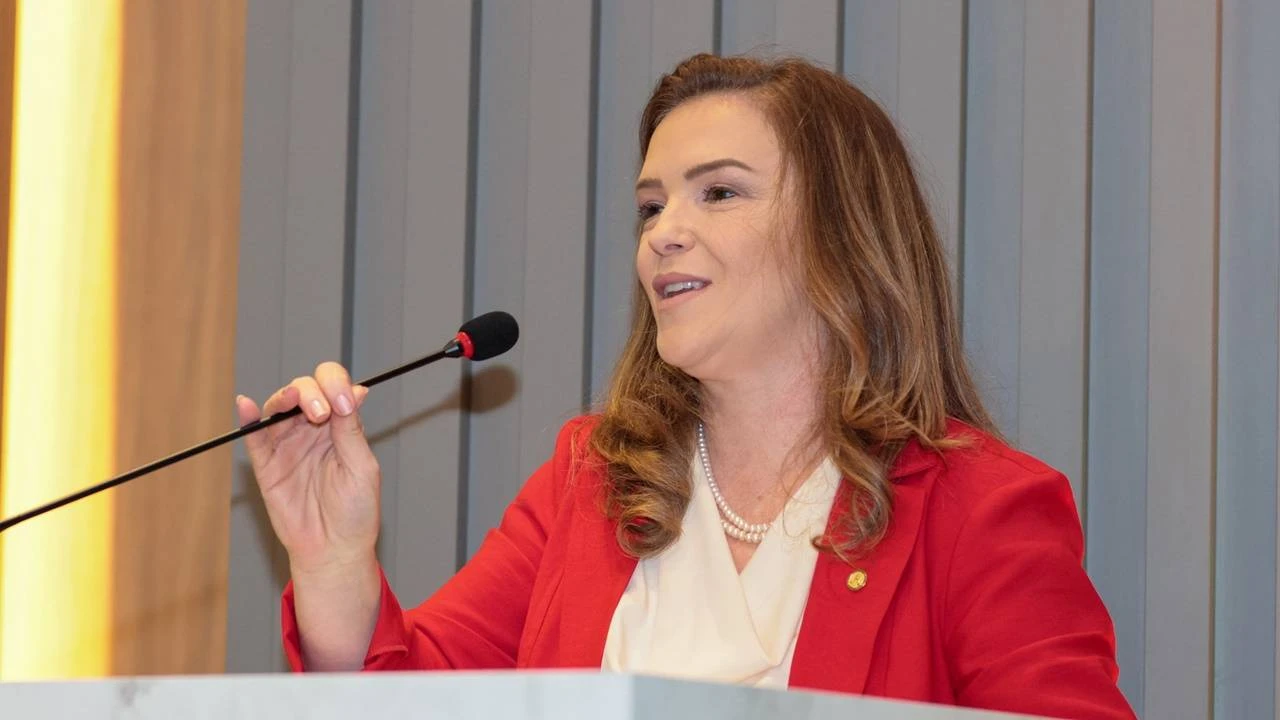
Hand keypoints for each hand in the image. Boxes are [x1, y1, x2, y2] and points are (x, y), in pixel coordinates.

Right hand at [237, 362, 378, 575]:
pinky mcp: (267, 465)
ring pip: (278, 407)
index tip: (344, 401)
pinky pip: (254, 437)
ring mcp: (288, 445)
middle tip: (322, 413)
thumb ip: (351, 429)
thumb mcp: (362, 467)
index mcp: (340, 425)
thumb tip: (355, 390)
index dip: (336, 384)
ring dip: (285, 397)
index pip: (334, 387)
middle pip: (305, 390)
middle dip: (312, 392)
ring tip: (292, 401)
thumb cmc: (355, 511)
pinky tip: (244, 405)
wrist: (334, 549)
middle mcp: (313, 430)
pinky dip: (247, 419)